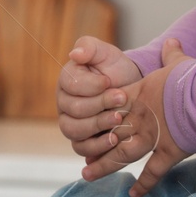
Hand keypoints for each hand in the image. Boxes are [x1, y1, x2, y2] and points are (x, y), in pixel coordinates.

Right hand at [56, 36, 142, 153]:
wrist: (132, 90)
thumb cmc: (116, 70)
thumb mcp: (106, 53)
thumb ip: (90, 47)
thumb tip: (75, 54)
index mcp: (66, 80)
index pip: (71, 85)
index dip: (92, 85)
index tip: (110, 81)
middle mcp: (64, 103)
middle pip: (74, 109)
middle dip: (100, 104)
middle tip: (122, 98)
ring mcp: (70, 123)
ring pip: (73, 130)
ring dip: (98, 125)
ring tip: (119, 119)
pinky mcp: (81, 140)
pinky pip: (81, 149)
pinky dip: (97, 146)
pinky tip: (114, 139)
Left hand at [72, 39, 192, 196]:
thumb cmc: (193, 79)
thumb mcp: (179, 63)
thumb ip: (171, 54)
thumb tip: (172, 40)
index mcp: (138, 97)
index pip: (110, 106)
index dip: (98, 115)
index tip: (86, 122)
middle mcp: (138, 118)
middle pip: (109, 133)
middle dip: (93, 146)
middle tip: (80, 157)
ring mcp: (150, 137)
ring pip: (119, 154)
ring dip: (103, 165)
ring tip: (86, 174)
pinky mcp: (167, 152)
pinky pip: (152, 172)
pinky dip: (143, 184)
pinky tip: (133, 195)